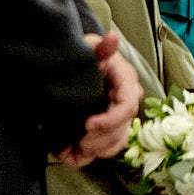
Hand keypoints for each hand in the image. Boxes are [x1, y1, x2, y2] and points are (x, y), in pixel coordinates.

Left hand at [57, 36, 138, 167]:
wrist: (74, 64)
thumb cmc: (83, 55)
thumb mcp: (89, 48)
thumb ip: (100, 47)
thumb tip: (112, 38)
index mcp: (125, 82)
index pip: (127, 106)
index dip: (111, 120)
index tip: (87, 124)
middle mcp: (125, 102)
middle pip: (122, 130)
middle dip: (98, 139)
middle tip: (77, 139)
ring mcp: (116, 118)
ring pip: (116, 143)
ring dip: (94, 150)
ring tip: (71, 146)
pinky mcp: (104, 130)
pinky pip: (103, 150)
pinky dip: (84, 156)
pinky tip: (66, 151)